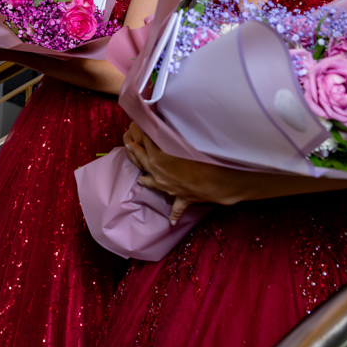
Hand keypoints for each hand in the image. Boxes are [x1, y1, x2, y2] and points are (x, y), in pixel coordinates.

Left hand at [121, 123, 244, 224]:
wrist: (218, 182)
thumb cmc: (203, 159)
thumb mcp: (186, 142)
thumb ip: (172, 134)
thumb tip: (166, 124)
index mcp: (159, 158)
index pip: (147, 142)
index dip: (141, 133)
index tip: (135, 125)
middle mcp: (160, 174)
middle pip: (144, 161)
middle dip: (136, 152)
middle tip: (128, 144)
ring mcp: (169, 188)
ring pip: (153, 184)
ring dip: (146, 181)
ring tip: (140, 180)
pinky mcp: (183, 199)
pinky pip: (176, 209)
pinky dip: (174, 216)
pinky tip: (171, 222)